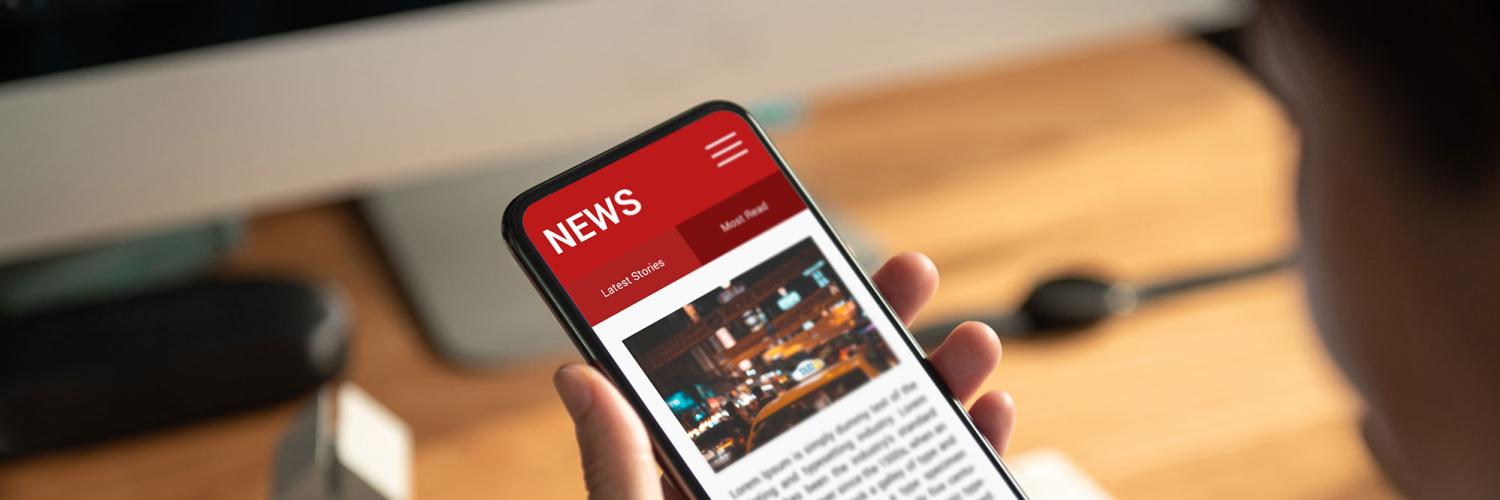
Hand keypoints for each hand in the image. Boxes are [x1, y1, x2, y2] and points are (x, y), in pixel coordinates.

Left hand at [552, 251, 1015, 498]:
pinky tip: (990, 416)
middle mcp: (776, 496)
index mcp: (707, 488)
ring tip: (970, 340)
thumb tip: (578, 376)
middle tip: (904, 271)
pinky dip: (970, 449)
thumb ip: (622, 474)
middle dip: (874, 329)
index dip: (766, 317)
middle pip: (829, 396)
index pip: (735, 387)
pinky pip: (932, 486)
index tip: (796, 258)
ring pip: (892, 441)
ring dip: (939, 382)